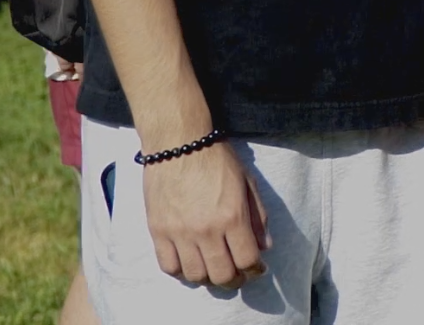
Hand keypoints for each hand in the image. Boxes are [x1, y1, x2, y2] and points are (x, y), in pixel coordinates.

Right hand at [143, 142, 269, 288]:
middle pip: (221, 275)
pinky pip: (168, 266)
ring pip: (195, 275)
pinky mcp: (158, 231)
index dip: (255, 269)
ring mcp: (179, 232)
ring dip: (208, 277)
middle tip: (238, 276)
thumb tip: (265, 246)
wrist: (179, 143)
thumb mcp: (248, 183)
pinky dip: (181, 271)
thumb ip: (258, 217)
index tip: (257, 269)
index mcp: (232, 216)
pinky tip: (190, 262)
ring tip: (214, 269)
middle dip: (234, 280)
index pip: (247, 259)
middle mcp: (206, 229)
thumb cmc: (217, 159)